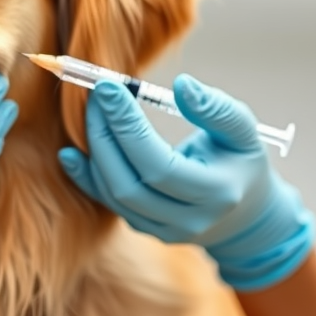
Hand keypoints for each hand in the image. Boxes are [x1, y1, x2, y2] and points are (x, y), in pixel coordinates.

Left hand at [58, 76, 315, 290]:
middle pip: (129, 183)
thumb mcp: (244, 132)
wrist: (244, 215)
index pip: (160, 165)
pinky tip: (70, 152)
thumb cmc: (240, 162)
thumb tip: (181, 84)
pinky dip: (86, 177)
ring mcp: (164, 230)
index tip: (109, 88)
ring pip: (114, 195)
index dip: (128, 127)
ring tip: (93, 111)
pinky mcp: (145, 229)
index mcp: (217, 193)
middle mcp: (189, 220)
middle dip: (105, 134)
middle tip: (97, 93)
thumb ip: (216, 108)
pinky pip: (108, 204)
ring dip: (95, 150)